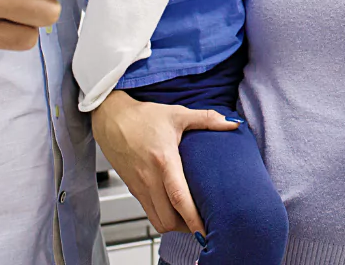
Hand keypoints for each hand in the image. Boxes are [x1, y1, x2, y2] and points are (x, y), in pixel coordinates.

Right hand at [92, 91, 240, 234]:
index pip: (180, 198)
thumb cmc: (143, 116)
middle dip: (187, 227)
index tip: (207, 230)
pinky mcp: (133, 189)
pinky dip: (163, 216)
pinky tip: (174, 209)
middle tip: (204, 224)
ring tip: (190, 219)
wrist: (111, 118)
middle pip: (168, 219)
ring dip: (174, 225)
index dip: (194, 218)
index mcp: (163, 161)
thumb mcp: (178, 114)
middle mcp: (149, 178)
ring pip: (157, 220)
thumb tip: (232, 124)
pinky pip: (149, 212)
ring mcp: (139, 186)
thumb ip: (207, 119)